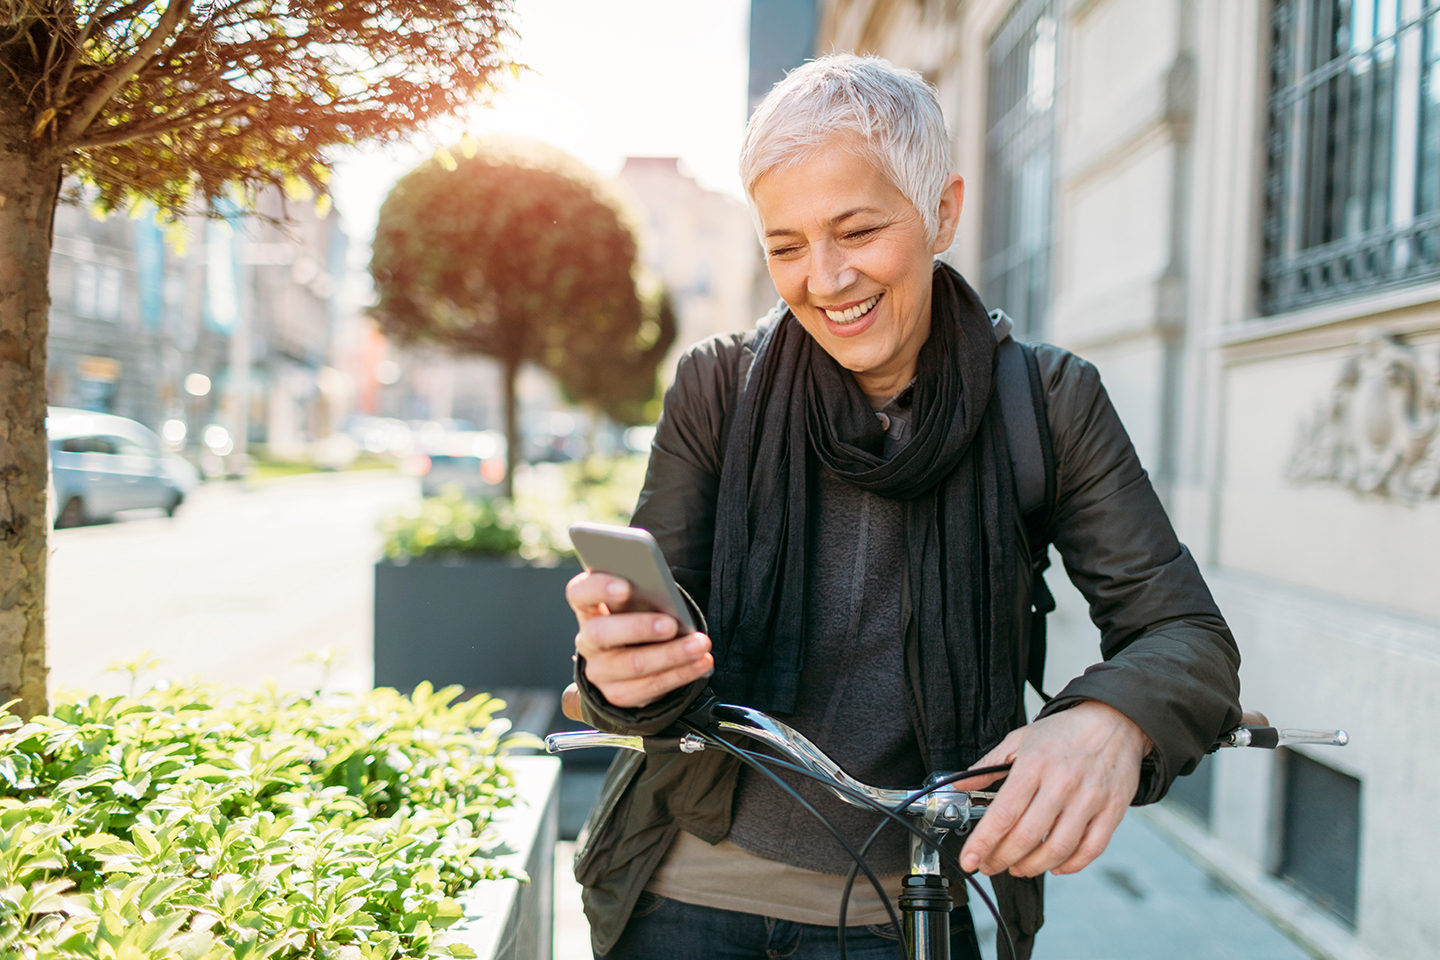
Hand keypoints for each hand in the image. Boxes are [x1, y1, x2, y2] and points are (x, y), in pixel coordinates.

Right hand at [567, 571, 713, 708]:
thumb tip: (668, 596)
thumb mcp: (635, 604)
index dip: (598, 588)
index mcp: (589, 608)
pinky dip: (681, 673)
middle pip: (602, 633)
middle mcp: (588, 640)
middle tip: (671, 625)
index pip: (580, 593)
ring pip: (632, 664)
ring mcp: (600, 671)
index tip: (625, 587)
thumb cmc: (638, 620)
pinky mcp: (617, 694)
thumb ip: (643, 595)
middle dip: (639, 628)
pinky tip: (701, 662)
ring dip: (672, 654)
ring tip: (700, 644)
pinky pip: (650, 687)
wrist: (629, 663)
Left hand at [954, 701, 1151, 877]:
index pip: (1003, 814)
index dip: (983, 843)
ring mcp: (1090, 799)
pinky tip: (1054, 865)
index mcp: (1035, 764)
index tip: (970, 860)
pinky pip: (1091, 849)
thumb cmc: (1066, 731)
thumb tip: (960, 784)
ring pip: (1058, 848)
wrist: (1114, 720)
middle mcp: (1062, 783)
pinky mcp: (1113, 810)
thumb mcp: (1020, 738)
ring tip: (1018, 868)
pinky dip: (1070, 865)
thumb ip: (988, 765)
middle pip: (1027, 836)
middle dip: (1002, 859)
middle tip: (990, 866)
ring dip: (1033, 866)